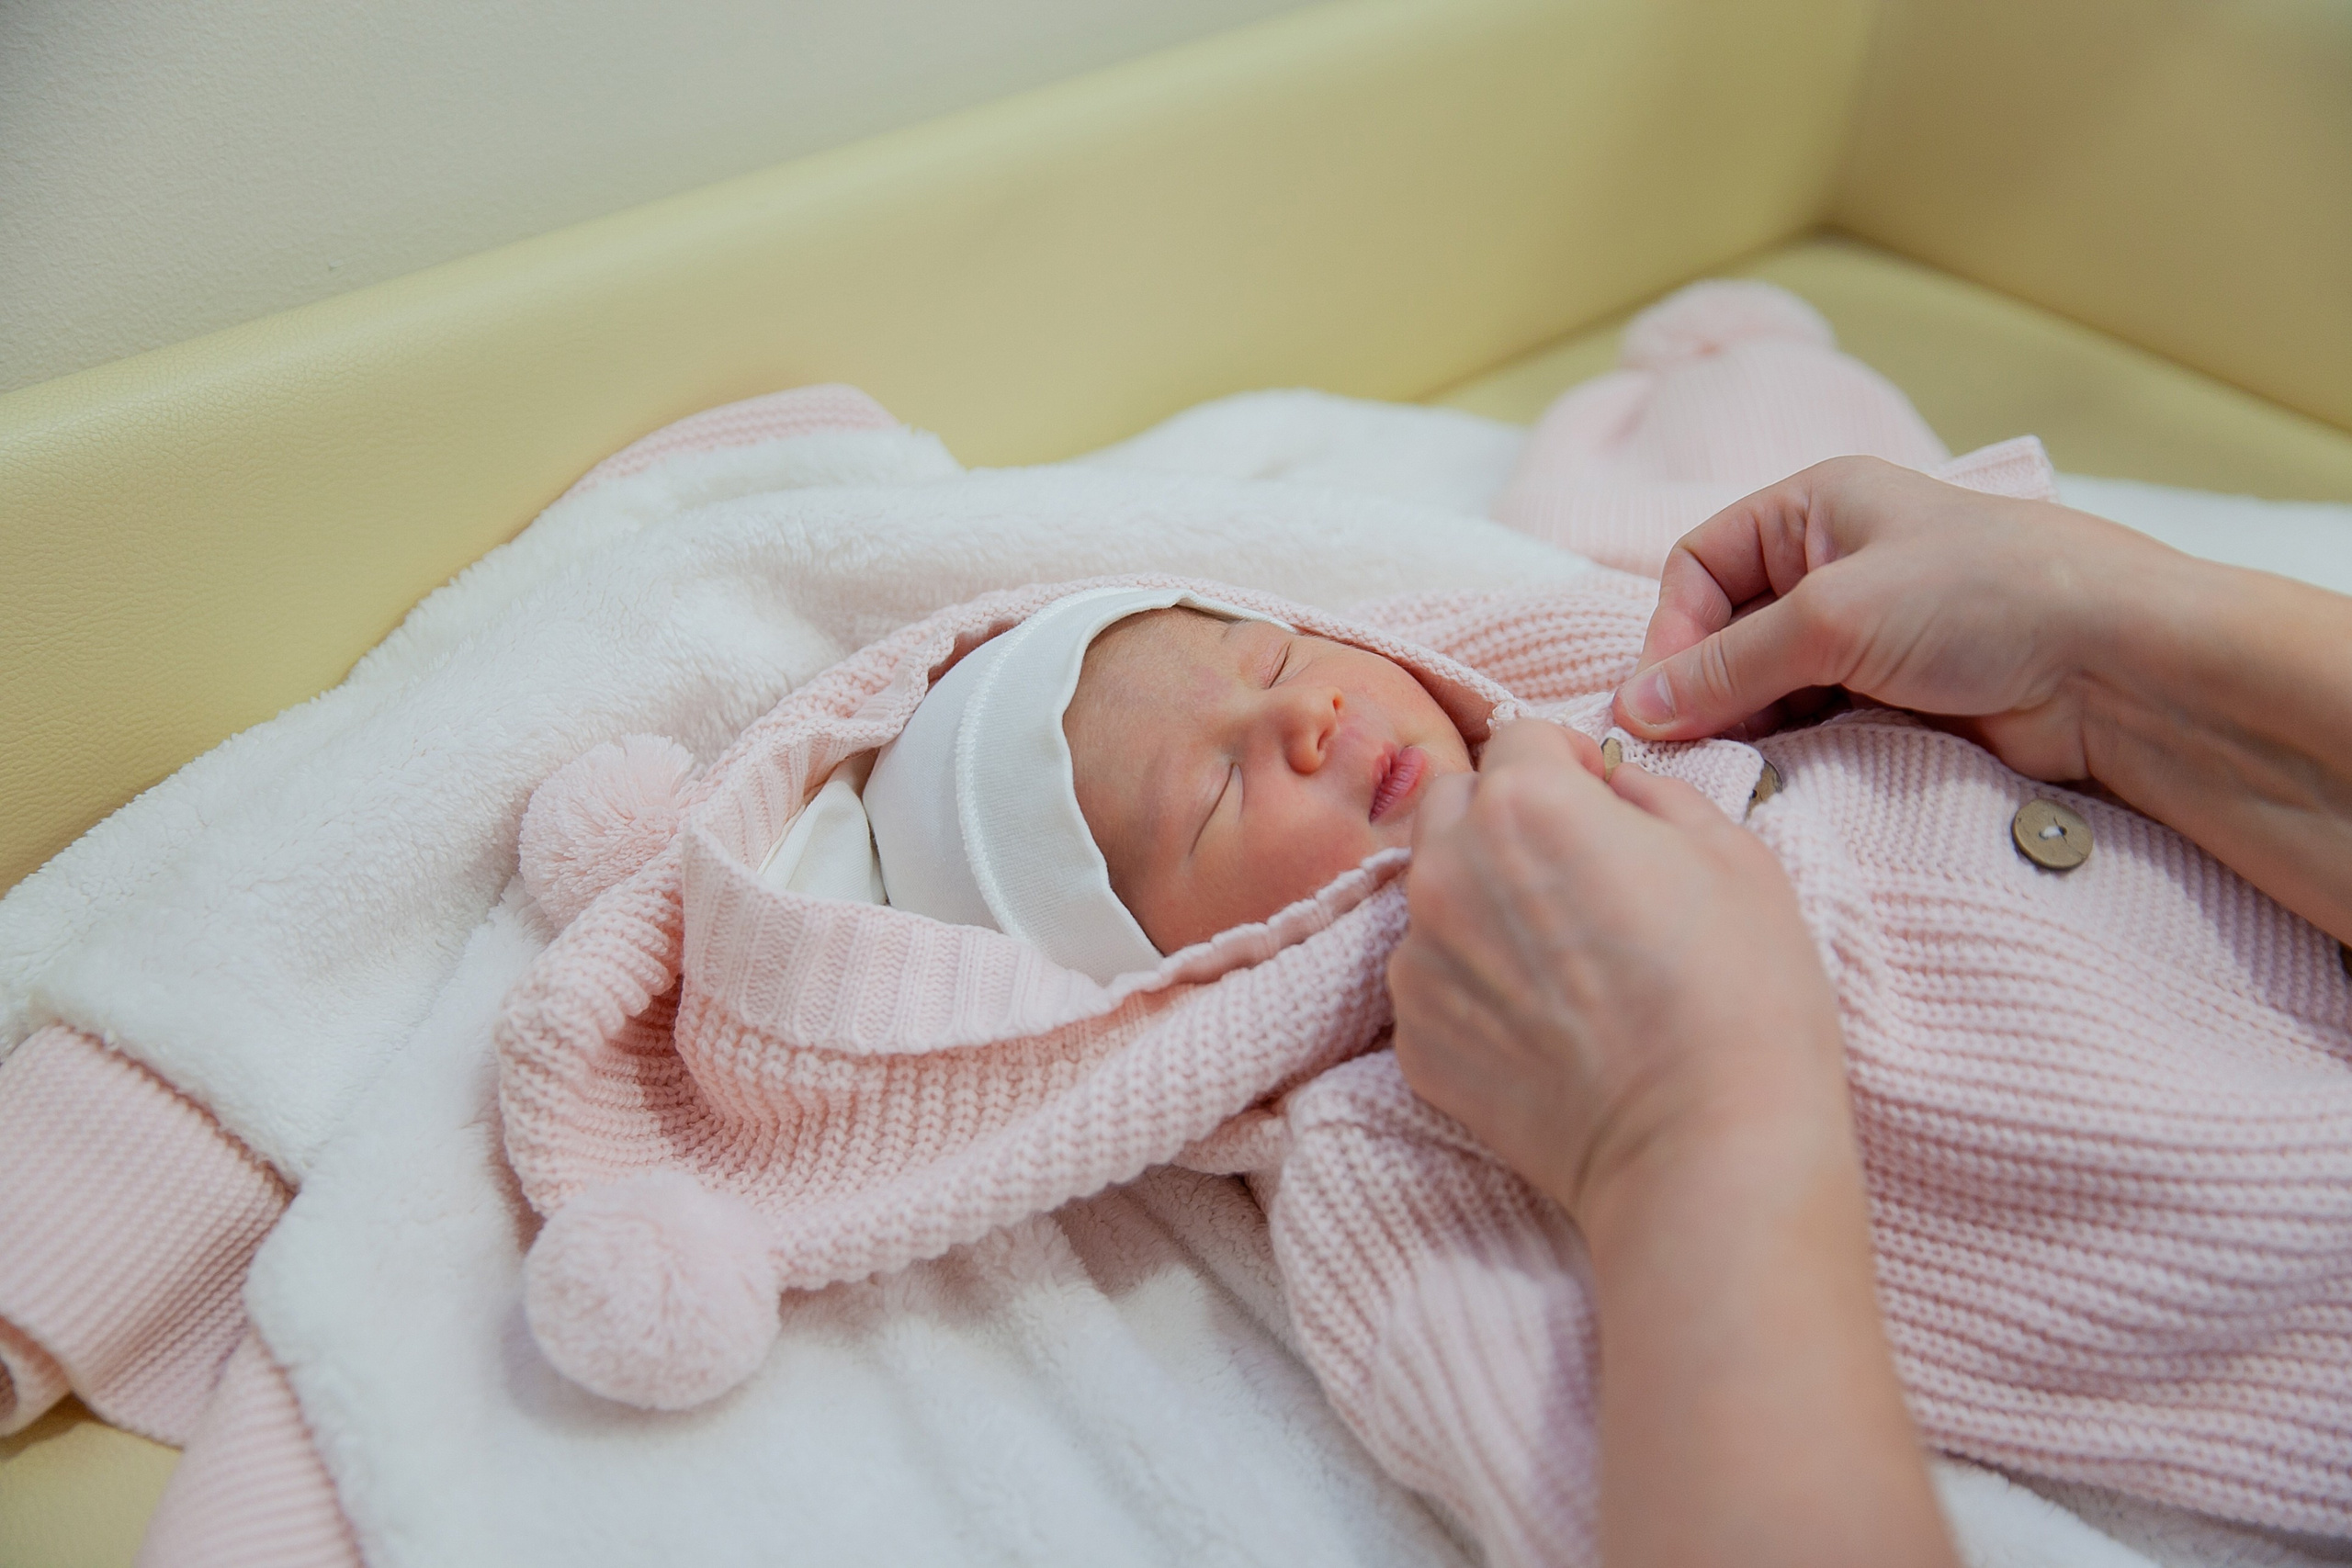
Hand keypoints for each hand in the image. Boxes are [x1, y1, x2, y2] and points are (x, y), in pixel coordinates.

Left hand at [1387, 721, 1846, 1226]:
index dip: (1568, 762)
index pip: (1519, 737)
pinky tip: (1543, 1024)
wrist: (1703, 1145)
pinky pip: (1433, 982)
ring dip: (1482, 904)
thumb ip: (1649, 789)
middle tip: (1572, 873)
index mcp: (1524, 802)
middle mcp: (1448, 868)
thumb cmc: (1740, 992)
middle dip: (1503, 817)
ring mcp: (1419, 960)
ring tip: (1562, 963)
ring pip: (1435, 896)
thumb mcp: (1729, 850)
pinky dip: (1473, 988)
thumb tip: (1607, 780)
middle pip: (1453, 805)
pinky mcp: (1413, 1040)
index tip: (1601, 801)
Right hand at [1613, 456, 2183, 780]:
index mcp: (1818, 508)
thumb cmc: (1988, 598)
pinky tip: (1781, 776)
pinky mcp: (1894, 700)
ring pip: (1765, 686)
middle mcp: (1836, 565)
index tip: (1660, 699)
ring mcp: (1867, 636)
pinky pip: (1810, 726)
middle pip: (1726, 630)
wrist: (2120, 669)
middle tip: (1685, 746)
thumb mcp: (1834, 616)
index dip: (1672, 629)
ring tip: (1736, 765)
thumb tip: (1634, 710)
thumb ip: (1729, 666)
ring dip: (1745, 725)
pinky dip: (1788, 752)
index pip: (1701, 565)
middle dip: (1704, 686)